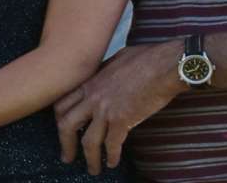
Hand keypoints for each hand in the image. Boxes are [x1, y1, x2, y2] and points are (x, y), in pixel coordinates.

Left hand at [54, 40, 181, 174]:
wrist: (167, 65)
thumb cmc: (148, 57)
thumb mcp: (118, 58)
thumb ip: (106, 71)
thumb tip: (106, 75)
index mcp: (91, 81)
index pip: (62, 104)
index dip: (59, 120)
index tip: (63, 130)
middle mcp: (93, 97)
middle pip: (67, 125)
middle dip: (66, 145)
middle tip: (67, 156)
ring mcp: (106, 110)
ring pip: (88, 141)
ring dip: (90, 159)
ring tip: (93, 169)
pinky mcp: (122, 120)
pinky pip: (112, 145)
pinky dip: (112, 157)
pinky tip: (113, 162)